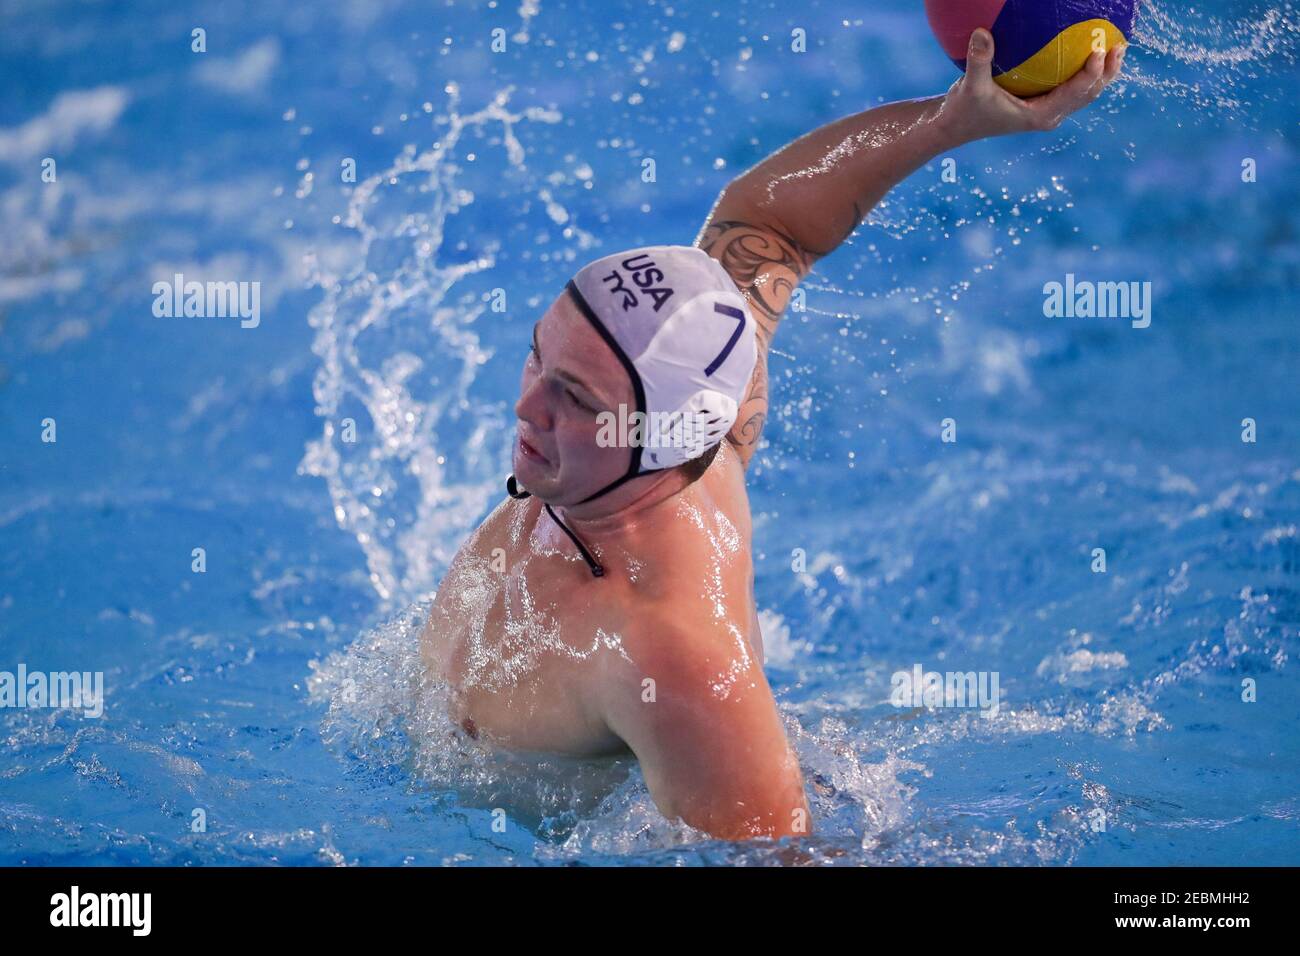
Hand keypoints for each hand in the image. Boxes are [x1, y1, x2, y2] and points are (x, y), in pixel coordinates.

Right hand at [934, 28, 1125, 143]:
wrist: (954, 126)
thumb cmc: (963, 110)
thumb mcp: (969, 87)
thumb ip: (979, 61)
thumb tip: (982, 32)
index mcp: (1040, 116)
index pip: (1075, 93)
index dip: (1091, 73)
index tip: (1098, 50)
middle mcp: (1049, 115)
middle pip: (1089, 93)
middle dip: (1107, 72)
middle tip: (1120, 46)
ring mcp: (1048, 110)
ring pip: (1085, 92)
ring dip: (1102, 72)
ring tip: (1115, 47)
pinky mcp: (1042, 103)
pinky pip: (1071, 85)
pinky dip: (1083, 69)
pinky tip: (1085, 47)